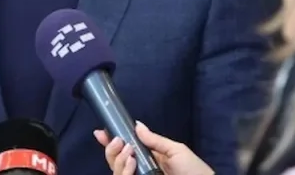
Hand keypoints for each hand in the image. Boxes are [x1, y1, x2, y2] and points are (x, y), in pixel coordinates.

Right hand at [94, 122, 213, 174]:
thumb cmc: (194, 170)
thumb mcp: (176, 150)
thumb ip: (155, 140)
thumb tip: (136, 125)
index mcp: (148, 159)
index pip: (124, 151)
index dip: (110, 142)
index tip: (100, 132)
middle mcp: (140, 170)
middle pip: (115, 161)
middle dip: (111, 149)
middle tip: (119, 141)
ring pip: (116, 171)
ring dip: (118, 159)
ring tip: (130, 152)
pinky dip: (123, 171)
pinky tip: (131, 162)